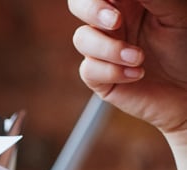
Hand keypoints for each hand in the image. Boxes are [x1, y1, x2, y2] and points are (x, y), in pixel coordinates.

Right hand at [69, 0, 186, 143]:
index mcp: (129, 2)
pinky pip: (89, 69)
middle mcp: (113, 22)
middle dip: (91, 10)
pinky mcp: (99, 77)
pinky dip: (112, 72)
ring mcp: (103, 49)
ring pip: (82, 38)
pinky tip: (136, 74)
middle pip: (79, 4)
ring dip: (109, 49)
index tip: (117, 5)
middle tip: (116, 21)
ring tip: (139, 58)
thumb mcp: (175, 15)